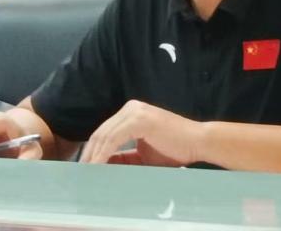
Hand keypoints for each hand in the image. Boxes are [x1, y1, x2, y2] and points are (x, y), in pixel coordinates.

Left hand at [80, 100, 203, 165]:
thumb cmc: (176, 149)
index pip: (105, 131)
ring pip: (105, 135)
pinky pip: (114, 138)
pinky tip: (98, 166)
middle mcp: (131, 108)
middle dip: (89, 154)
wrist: (198, 142)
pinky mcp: (140, 119)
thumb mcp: (144, 155)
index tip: (86, 168)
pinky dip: (104, 153)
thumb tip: (103, 166)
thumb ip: (124, 157)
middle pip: (101, 132)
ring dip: (94, 156)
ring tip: (88, 173)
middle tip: (81, 173)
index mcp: (132, 112)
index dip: (93, 150)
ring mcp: (135, 111)